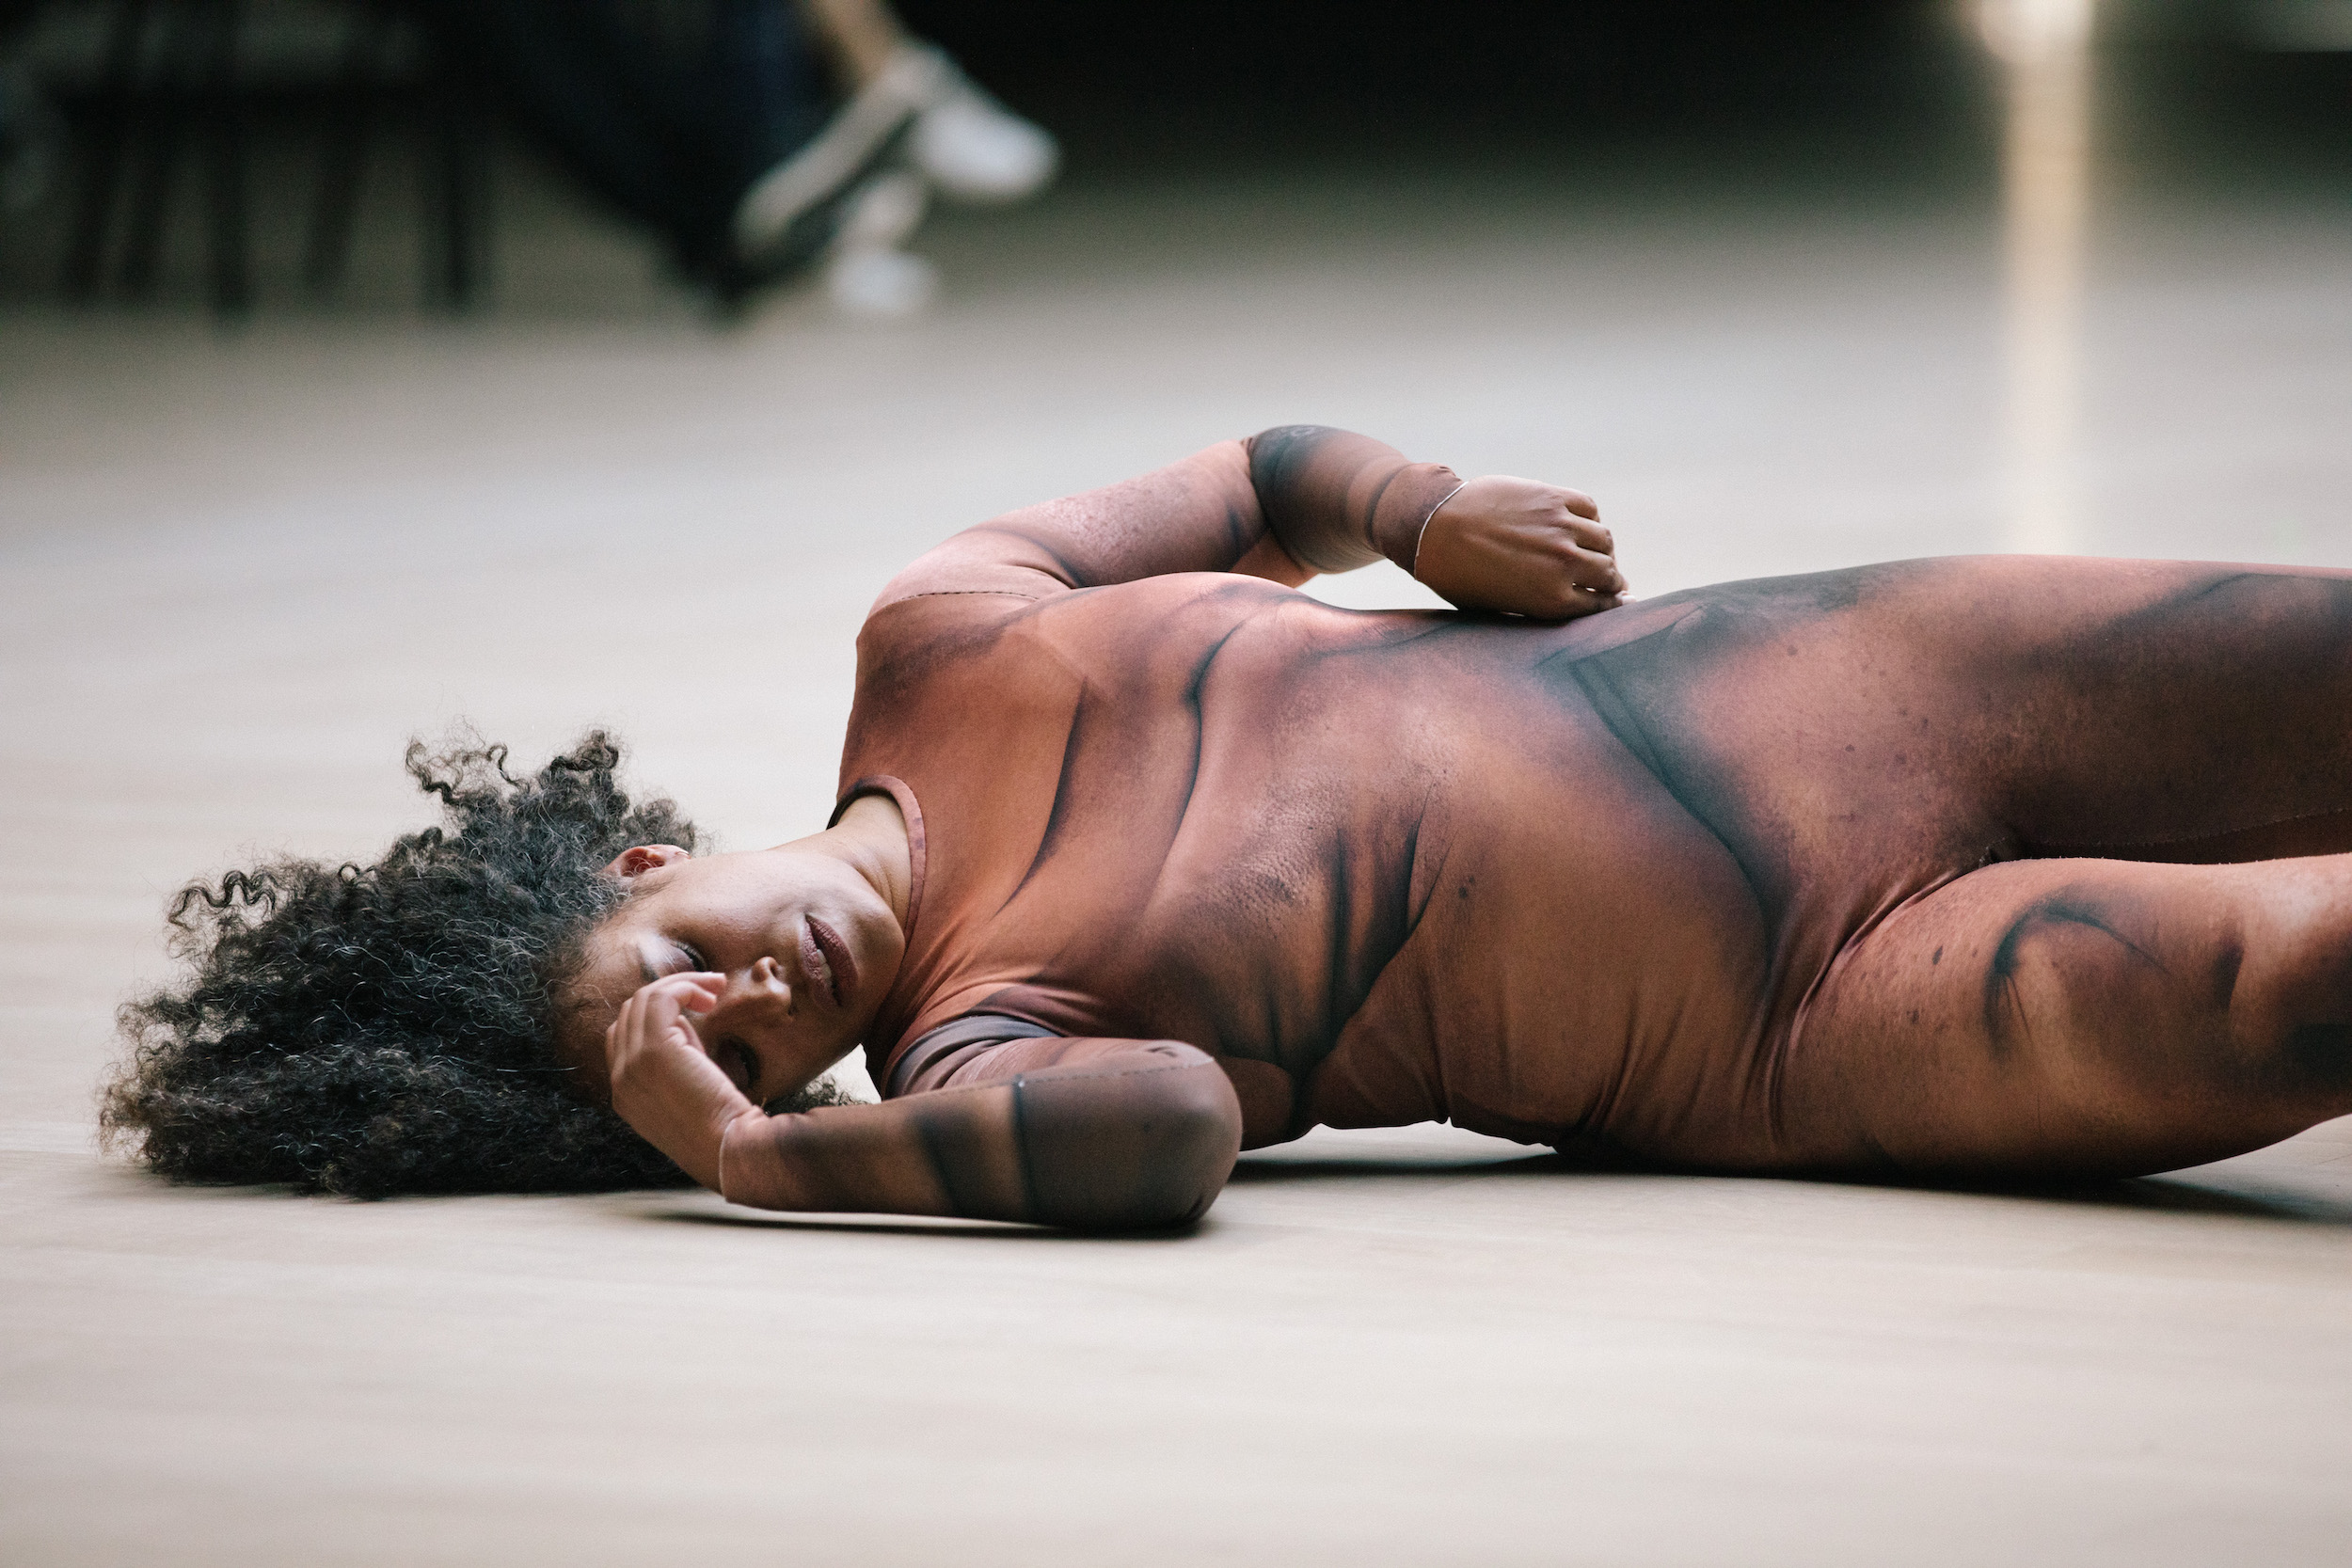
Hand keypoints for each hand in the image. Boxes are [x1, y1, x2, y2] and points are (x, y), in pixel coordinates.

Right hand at [605, 971, 759, 1190]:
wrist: (731, 1149)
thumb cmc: (724, 1124)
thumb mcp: (690, 1087)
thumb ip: (678, 1056)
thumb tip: (682, 1020)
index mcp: (625, 1093)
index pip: (622, 1035)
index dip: (656, 1015)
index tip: (695, 1011)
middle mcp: (619, 1079)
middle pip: (628, 1012)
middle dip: (669, 993)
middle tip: (711, 993)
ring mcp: (630, 1065)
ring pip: (642, 999)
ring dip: (681, 985)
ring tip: (715, 989)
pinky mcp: (653, 1051)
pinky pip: (661, 998)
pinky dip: (686, 987)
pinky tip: (711, 996)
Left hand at [1412, 475, 1626, 618]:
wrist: (1434, 529)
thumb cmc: (1461, 577)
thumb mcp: (1499, 609)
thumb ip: (1540, 610)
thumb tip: (1577, 606)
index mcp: (1552, 600)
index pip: (1601, 605)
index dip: (1610, 603)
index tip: (1616, 600)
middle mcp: (1564, 565)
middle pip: (1609, 574)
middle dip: (1612, 580)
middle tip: (1610, 580)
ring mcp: (1561, 528)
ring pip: (1604, 541)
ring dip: (1604, 550)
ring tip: (1594, 552)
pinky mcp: (1553, 498)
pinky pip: (1588, 508)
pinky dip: (1590, 518)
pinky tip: (1580, 525)